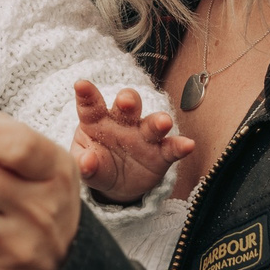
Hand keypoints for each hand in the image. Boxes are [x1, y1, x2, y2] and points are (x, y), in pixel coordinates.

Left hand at [72, 81, 193, 204]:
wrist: (117, 184)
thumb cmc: (97, 165)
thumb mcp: (86, 167)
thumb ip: (85, 165)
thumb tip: (86, 163)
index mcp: (97, 121)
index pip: (91, 106)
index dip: (87, 95)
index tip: (81, 85)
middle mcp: (123, 123)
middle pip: (127, 106)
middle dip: (128, 100)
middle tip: (126, 101)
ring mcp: (144, 137)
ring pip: (152, 124)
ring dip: (158, 121)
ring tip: (164, 122)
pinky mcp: (161, 153)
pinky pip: (172, 148)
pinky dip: (180, 146)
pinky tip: (188, 145)